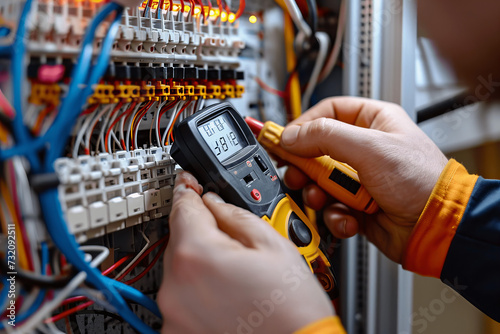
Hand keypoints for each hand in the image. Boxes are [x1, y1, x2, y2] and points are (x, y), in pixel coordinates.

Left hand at [158, 172, 333, 333]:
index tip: (189, 181)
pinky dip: (198, 289)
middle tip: (232, 237)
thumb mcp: (273, 245)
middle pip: (180, 238)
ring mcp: (174, 313)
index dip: (188, 189)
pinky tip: (227, 293)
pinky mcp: (177, 332)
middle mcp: (176, 286)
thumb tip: (215, 202)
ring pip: (180, 268)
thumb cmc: (293, 311)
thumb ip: (236, 215)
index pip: (182, 207)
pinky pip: (182, 296)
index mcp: (197, 255)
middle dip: (201, 230)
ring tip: (237, 273)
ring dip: (200, 261)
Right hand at [280, 97, 447, 262]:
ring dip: (319, 194)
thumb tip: (290, 135)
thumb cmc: (421, 181)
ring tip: (326, 199)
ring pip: (319, 182)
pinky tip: (349, 218)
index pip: (325, 113)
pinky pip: (331, 207)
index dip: (302, 126)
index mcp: (372, 121)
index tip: (282, 140)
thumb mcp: (370, 148)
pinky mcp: (356, 205)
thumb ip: (324, 136)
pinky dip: (335, 216)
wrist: (437, 228)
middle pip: (316, 150)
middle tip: (297, 174)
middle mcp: (363, 149)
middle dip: (305, 167)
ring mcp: (359, 178)